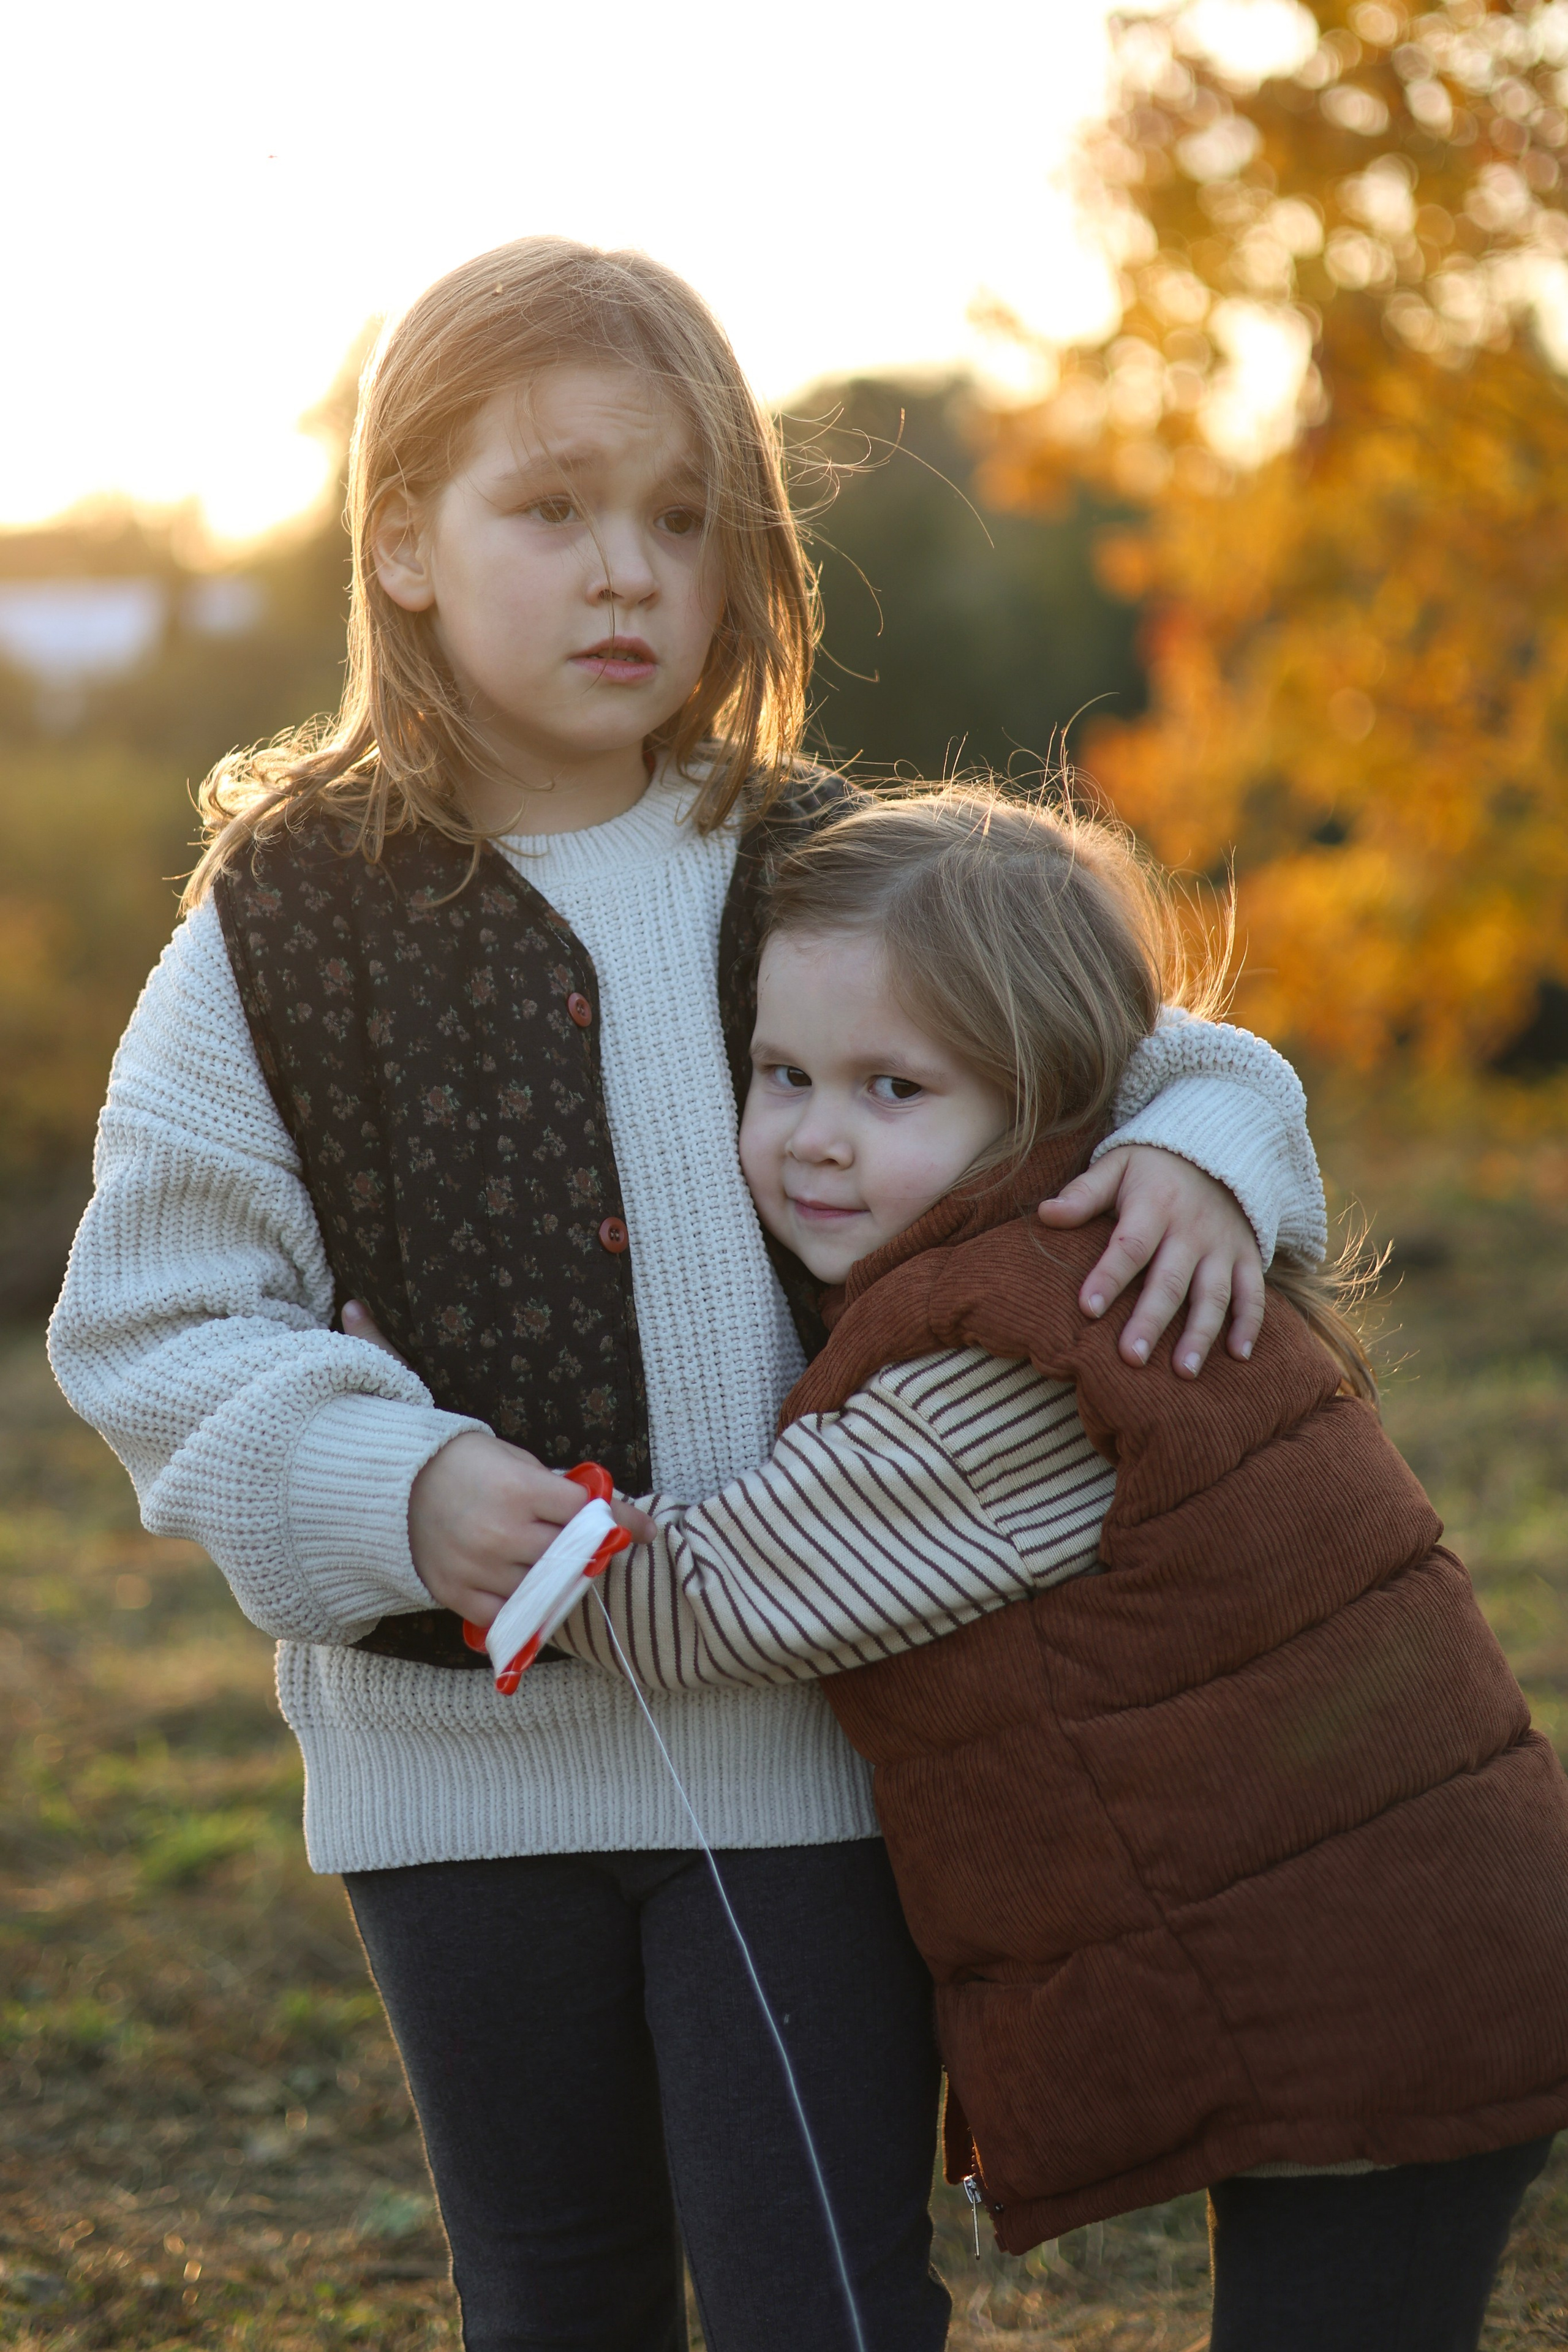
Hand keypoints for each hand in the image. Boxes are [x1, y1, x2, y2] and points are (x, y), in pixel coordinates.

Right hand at [343, 1300, 655, 1619]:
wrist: (397, 1483)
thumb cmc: (466, 1464)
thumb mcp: (515, 1460)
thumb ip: (556, 1488)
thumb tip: (606, 1512)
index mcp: (519, 1490)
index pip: (587, 1512)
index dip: (619, 1520)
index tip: (644, 1530)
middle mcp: (501, 1532)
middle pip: (570, 1556)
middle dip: (589, 1554)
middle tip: (598, 1551)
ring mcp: (478, 1567)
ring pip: (544, 1589)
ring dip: (559, 1582)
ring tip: (562, 1570)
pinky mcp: (457, 1593)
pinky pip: (505, 1615)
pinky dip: (523, 1608)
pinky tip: (530, 1594)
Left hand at [1036, 1145, 1265, 1376]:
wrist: (1219, 1148)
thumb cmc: (1153, 1166)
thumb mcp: (1117, 1165)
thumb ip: (1083, 1193)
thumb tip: (1045, 1214)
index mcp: (1155, 1206)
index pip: (1130, 1245)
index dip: (1109, 1276)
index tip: (1087, 1309)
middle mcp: (1192, 1229)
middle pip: (1170, 1280)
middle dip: (1151, 1320)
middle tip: (1131, 1357)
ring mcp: (1223, 1246)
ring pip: (1213, 1294)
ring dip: (1200, 1334)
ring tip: (1183, 1372)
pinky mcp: (1247, 1256)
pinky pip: (1252, 1292)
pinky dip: (1249, 1324)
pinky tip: (1239, 1355)